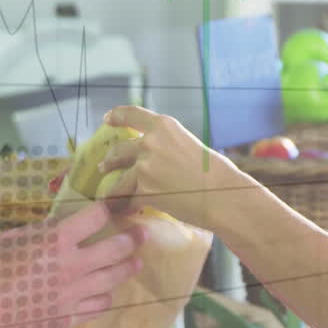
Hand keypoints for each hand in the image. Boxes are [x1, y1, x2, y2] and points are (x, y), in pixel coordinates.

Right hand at [0, 200, 145, 327]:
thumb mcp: (10, 240)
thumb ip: (40, 233)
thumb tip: (58, 228)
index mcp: (56, 240)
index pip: (95, 217)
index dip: (109, 208)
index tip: (118, 206)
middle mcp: (72, 266)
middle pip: (115, 249)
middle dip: (133, 238)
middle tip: (143, 233)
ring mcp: (74, 295)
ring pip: (112, 279)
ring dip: (127, 268)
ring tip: (136, 263)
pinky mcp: (69, 318)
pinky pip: (98, 306)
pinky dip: (106, 297)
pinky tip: (107, 293)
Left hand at [95, 104, 248, 227]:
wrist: (223, 195)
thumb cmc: (215, 172)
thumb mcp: (189, 144)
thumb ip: (168, 145)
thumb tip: (154, 155)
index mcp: (163, 126)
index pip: (132, 114)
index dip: (117, 116)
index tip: (107, 119)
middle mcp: (150, 143)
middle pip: (119, 150)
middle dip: (110, 160)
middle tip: (104, 166)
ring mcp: (145, 168)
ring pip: (119, 179)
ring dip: (112, 189)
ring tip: (108, 197)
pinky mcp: (145, 192)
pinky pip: (128, 200)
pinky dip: (127, 207)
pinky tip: (127, 212)